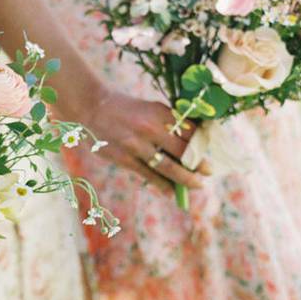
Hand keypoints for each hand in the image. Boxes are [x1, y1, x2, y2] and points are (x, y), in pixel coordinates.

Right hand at [83, 87, 206, 192]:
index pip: (190, 132)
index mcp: (160, 113)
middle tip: (208, 172)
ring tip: (196, 185)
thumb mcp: (150, 108)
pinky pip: (149, 175)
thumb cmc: (126, 109)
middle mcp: (150, 128)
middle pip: (183, 151)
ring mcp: (136, 144)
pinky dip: (163, 186)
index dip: (202, 145)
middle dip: (198, 164)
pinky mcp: (124, 158)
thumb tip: (194, 141)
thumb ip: (170, 122)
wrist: (91, 107)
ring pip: (168, 167)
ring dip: (185, 179)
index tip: (208, 152)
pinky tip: (172, 192)